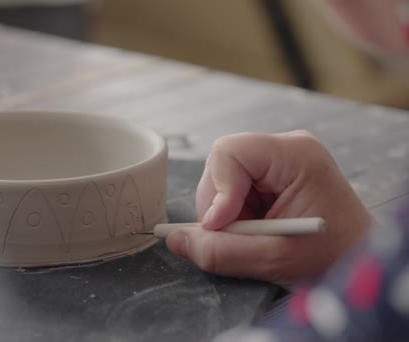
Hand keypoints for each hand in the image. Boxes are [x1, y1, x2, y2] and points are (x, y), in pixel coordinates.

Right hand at [165, 131, 371, 286]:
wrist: (359, 260)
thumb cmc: (334, 257)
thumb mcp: (274, 260)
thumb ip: (221, 251)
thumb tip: (175, 240)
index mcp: (296, 155)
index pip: (230, 152)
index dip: (217, 190)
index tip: (219, 225)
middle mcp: (285, 149)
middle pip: (220, 166)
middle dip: (220, 208)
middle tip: (242, 237)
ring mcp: (276, 161)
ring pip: (220, 181)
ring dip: (226, 216)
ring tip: (256, 236)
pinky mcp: (269, 176)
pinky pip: (230, 191)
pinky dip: (233, 216)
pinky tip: (257, 229)